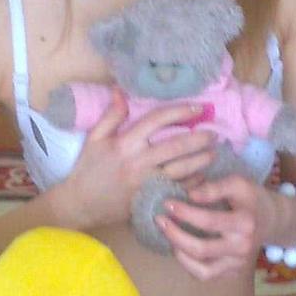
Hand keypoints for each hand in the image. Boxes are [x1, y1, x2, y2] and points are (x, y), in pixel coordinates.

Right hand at [52, 94, 215, 230]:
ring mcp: (147, 182)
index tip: (197, 108)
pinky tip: (203, 175)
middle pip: (177, 145)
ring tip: (213, 153)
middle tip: (214, 133)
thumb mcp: (94, 139)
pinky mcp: (150, 199)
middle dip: (199, 138)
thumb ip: (111, 115)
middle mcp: (139, 161)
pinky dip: (194, 182)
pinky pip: (178, 189)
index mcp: (125, 143)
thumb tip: (121, 91)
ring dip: (201, 160)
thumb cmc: (87, 170)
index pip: (157, 120)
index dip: (180, 111)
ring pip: (182, 169)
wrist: (81, 204)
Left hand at [154, 174, 273, 280]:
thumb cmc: (250, 198)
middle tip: (159, 220)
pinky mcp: (233, 272)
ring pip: (202, 270)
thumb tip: (189, 195)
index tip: (167, 203)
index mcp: (245, 223)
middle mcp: (243, 247)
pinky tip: (180, 248)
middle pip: (201, 249)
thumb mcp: (237, 184)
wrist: (271, 219)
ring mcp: (238, 263)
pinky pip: (205, 275)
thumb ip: (214, 188)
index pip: (208, 221)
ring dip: (179, 253)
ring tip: (168, 236)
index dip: (184, 213)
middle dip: (174, 235)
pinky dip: (189, 264)